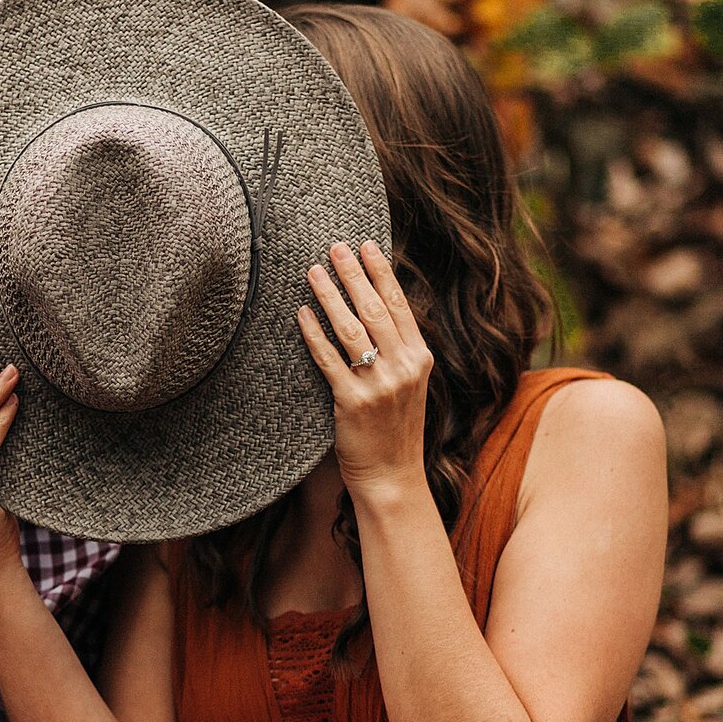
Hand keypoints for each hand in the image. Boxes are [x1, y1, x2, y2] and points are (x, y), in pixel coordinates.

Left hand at [298, 241, 432, 498]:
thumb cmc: (395, 428)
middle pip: (375, 310)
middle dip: (353, 274)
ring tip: (313, 271)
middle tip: (335, 247)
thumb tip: (373, 308)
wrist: (393, 476)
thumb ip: (398, 349)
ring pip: (351, 329)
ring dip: (330, 296)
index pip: (399, 305)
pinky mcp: (353, 403)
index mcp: (420, 359)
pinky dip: (314, 334)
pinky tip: (302, 313)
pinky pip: (328, 360)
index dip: (381, 272)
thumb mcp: (409, 384)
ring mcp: (380, 385)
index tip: (366, 245)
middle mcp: (404, 368)